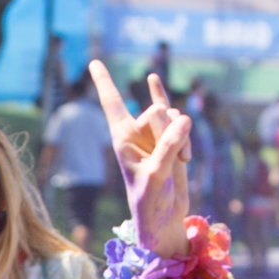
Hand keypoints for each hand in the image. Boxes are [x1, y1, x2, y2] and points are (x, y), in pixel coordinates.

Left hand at [89, 61, 191, 257]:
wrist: (164, 217)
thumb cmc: (151, 202)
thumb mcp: (157, 176)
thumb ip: (169, 148)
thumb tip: (183, 120)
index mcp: (123, 139)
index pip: (113, 104)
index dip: (105, 82)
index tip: (94, 61)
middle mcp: (136, 133)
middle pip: (158, 112)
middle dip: (169, 132)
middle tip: (171, 161)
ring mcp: (154, 136)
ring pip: (175, 117)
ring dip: (184, 140)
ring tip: (181, 163)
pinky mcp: (172, 140)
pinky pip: (172, 113)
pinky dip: (164, 98)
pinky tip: (150, 79)